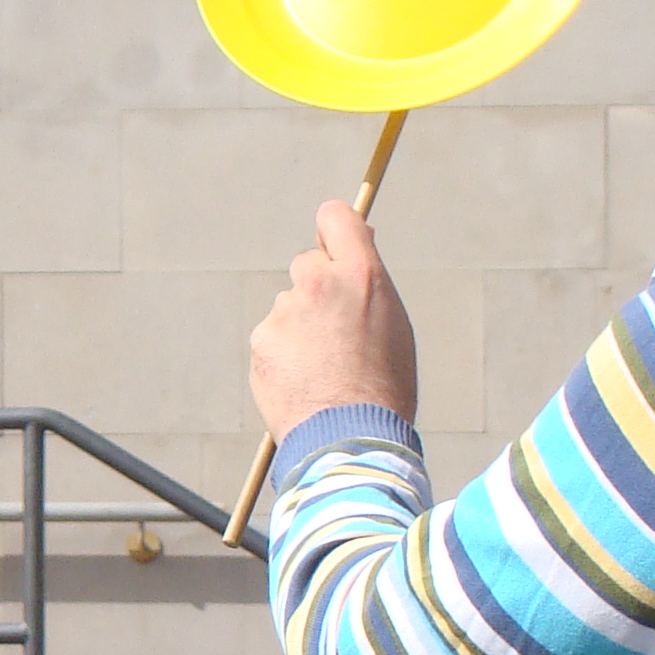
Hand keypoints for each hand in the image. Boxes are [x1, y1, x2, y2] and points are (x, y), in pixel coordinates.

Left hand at [250, 200, 417, 440]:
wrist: (352, 438)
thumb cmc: (384, 385)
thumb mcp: (393, 324)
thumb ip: (369, 283)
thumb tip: (358, 246)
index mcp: (360, 273)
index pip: (335, 216)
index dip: (334, 231)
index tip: (334, 247)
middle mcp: (319, 282)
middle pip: (308, 265)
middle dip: (318, 290)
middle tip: (336, 334)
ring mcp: (285, 311)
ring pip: (290, 308)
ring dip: (301, 330)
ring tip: (324, 370)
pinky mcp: (262, 340)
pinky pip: (273, 338)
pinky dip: (283, 356)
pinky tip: (303, 382)